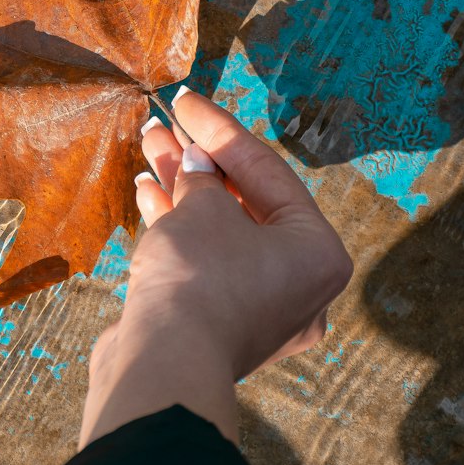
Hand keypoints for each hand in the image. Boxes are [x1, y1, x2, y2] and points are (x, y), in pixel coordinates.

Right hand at [79, 86, 353, 447]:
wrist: (164, 364)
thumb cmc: (200, 275)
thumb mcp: (204, 206)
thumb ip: (203, 177)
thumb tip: (195, 163)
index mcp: (318, 252)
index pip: (267, 171)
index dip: (219, 129)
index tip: (184, 100)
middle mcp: (299, 283)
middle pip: (245, 202)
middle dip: (199, 159)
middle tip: (164, 123)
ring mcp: (258, 308)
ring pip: (220, 231)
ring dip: (183, 187)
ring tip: (148, 144)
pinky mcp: (218, 323)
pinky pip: (203, 260)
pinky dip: (178, 226)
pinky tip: (145, 191)